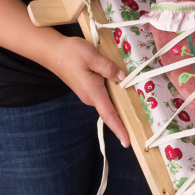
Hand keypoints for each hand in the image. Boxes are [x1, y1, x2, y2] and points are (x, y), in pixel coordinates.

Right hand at [41, 32, 129, 146]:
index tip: (127, 143)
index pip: (108, 115)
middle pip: (111, 109)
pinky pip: (104, 93)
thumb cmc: (71, 53)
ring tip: (135, 98)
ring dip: (120, 100)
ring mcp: (88, 93)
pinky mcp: (87, 88)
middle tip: (142, 119)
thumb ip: (109, 68)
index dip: (118, 129)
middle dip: (125, 114)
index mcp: (93, 92)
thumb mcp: (92, 56)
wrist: (52, 51)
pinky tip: (121, 85)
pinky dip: (113, 93)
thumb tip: (123, 78)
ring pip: (108, 100)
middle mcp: (90, 97)